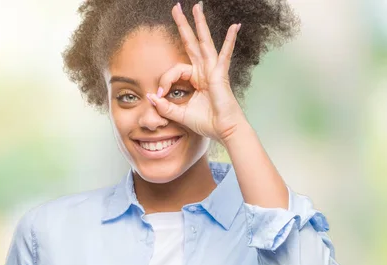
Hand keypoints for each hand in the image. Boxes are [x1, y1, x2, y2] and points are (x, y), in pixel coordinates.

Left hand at [146, 2, 245, 142]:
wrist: (224, 131)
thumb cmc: (207, 123)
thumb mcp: (180, 115)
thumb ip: (165, 106)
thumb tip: (150, 96)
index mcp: (197, 79)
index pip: (176, 70)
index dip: (165, 79)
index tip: (160, 93)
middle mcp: (205, 72)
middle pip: (191, 43)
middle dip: (183, 25)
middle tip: (176, 7)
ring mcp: (213, 71)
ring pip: (204, 43)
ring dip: (200, 24)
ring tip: (196, 7)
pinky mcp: (220, 75)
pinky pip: (225, 54)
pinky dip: (230, 41)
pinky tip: (235, 26)